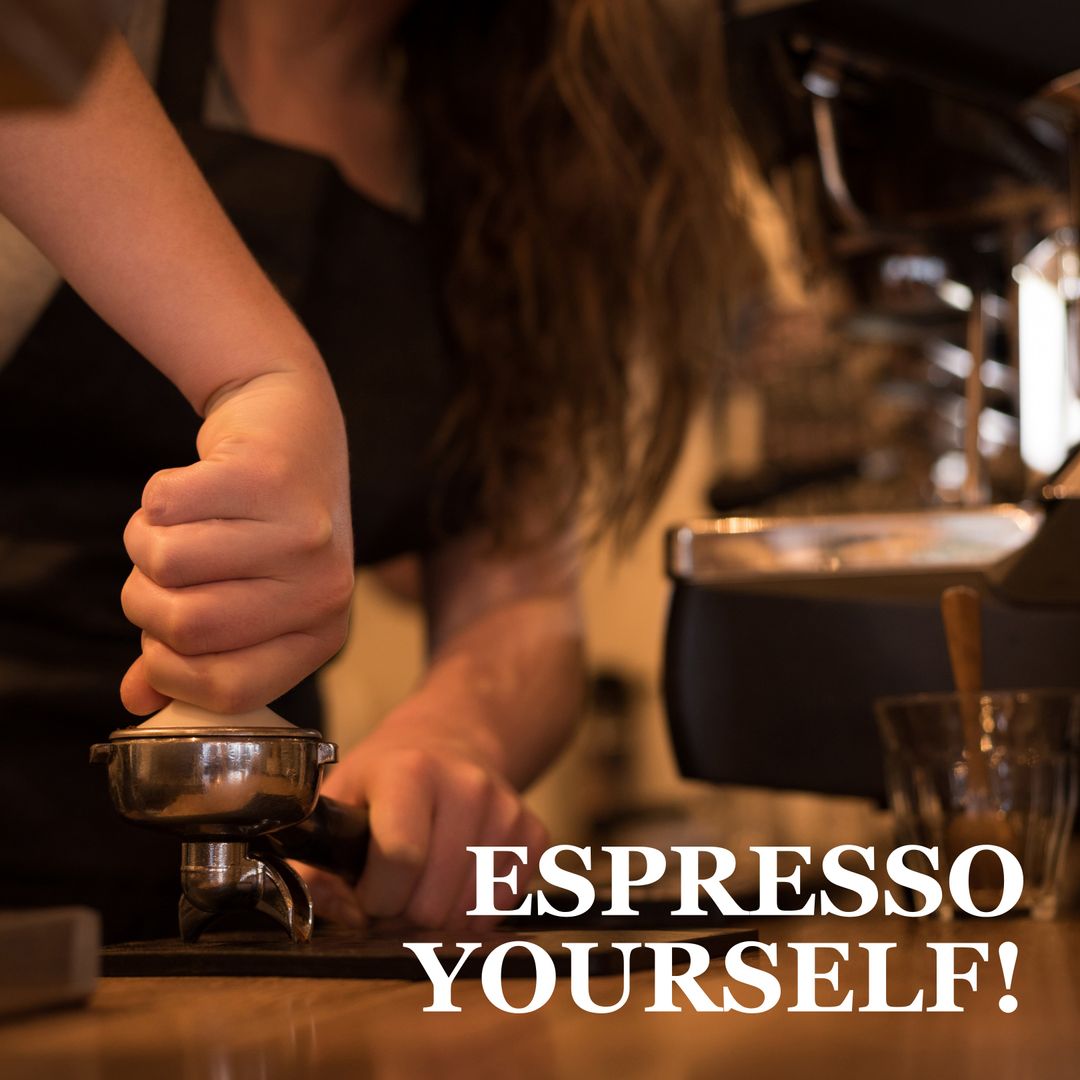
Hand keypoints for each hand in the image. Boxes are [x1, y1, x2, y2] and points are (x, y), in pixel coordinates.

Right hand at [119, 368, 353, 713]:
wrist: (293, 426)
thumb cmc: (263, 527)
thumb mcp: (250, 596)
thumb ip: (196, 653)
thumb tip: (136, 702)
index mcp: (323, 634)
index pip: (227, 690)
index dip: (170, 671)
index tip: (158, 642)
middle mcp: (324, 589)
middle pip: (187, 626)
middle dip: (145, 601)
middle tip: (158, 572)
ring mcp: (301, 532)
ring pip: (166, 561)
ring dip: (146, 541)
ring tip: (177, 524)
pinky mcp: (265, 475)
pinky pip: (163, 504)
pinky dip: (155, 496)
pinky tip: (192, 486)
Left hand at [302, 719, 548, 931]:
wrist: (449, 739)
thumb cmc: (384, 778)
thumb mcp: (338, 802)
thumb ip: (317, 868)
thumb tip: (346, 917)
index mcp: (410, 771)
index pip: (400, 858)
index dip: (375, 898)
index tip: (366, 891)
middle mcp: (467, 784)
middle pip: (433, 901)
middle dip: (404, 914)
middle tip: (394, 890)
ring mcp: (506, 807)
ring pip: (468, 912)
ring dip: (438, 917)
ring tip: (422, 884)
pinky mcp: (533, 830)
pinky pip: (502, 905)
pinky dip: (475, 910)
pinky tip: (456, 880)